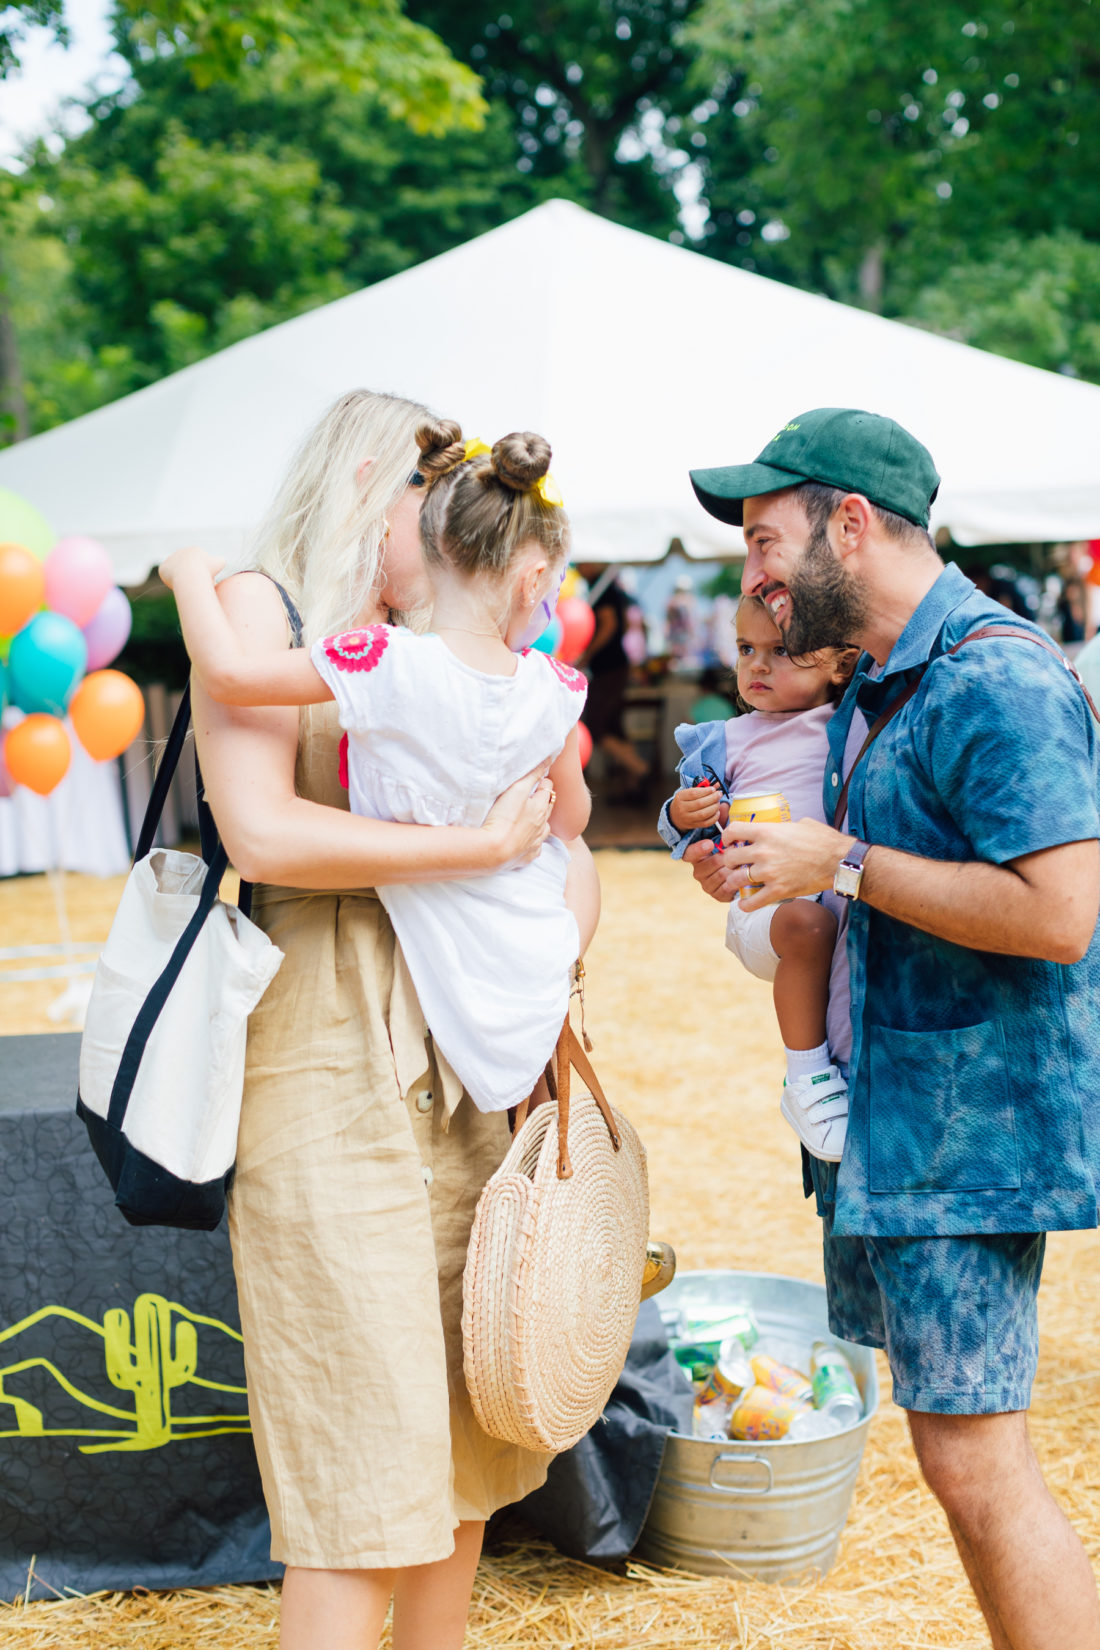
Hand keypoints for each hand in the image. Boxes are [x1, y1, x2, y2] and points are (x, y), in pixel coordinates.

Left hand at [159, 545, 225, 590]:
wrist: (190, 574)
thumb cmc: (206, 569)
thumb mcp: (220, 563)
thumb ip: (221, 560)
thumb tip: (221, 561)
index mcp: (194, 550)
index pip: (199, 563)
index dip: (202, 572)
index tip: (204, 579)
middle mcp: (181, 552)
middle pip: (186, 567)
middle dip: (191, 575)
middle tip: (195, 584)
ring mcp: (170, 560)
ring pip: (176, 572)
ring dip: (181, 578)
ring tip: (186, 586)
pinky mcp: (163, 568)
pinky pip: (168, 577)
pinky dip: (172, 582)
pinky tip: (178, 586)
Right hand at [481, 766, 553, 867]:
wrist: (494, 851)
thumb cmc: (504, 817)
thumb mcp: (517, 789)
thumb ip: (532, 774)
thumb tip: (547, 760)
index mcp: (540, 807)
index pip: (547, 789)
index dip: (543, 782)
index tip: (537, 778)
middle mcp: (542, 825)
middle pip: (548, 808)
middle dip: (545, 799)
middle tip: (537, 793)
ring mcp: (535, 842)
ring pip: (545, 829)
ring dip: (542, 821)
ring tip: (534, 817)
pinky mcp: (527, 856)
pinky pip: (535, 848)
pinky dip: (534, 842)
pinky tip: (528, 841)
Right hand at [669, 784, 722, 831]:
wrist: (675, 816)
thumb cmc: (684, 802)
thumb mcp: (689, 793)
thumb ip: (702, 788)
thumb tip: (717, 784)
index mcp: (680, 797)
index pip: (694, 793)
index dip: (706, 791)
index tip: (713, 789)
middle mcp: (682, 808)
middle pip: (700, 803)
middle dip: (713, 798)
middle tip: (719, 794)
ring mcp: (688, 818)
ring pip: (704, 814)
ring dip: (714, 807)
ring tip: (718, 802)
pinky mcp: (693, 825)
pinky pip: (706, 823)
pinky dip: (714, 817)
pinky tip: (717, 812)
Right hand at [683, 836, 742, 902]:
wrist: (745, 872)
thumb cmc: (734, 851)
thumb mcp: (727, 839)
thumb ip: (723, 832)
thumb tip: (724, 819)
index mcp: (696, 856)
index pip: (689, 853)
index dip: (698, 849)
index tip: (710, 844)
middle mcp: (698, 871)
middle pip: (710, 865)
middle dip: (726, 858)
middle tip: (739, 853)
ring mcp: (707, 885)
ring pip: (720, 875)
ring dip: (733, 869)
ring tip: (744, 863)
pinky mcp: (717, 895)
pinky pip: (726, 888)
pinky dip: (736, 881)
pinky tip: (744, 875)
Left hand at [719, 817, 855, 911]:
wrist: (838, 861)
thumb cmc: (823, 840)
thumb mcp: (800, 824)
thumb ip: (783, 826)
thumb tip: (780, 827)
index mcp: (767, 832)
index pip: (733, 831)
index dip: (727, 837)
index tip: (729, 842)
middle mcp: (763, 851)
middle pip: (729, 858)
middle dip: (729, 862)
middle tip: (734, 865)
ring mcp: (768, 872)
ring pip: (736, 880)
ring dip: (734, 882)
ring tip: (738, 883)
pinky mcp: (777, 890)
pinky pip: (752, 901)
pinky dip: (745, 904)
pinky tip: (744, 903)